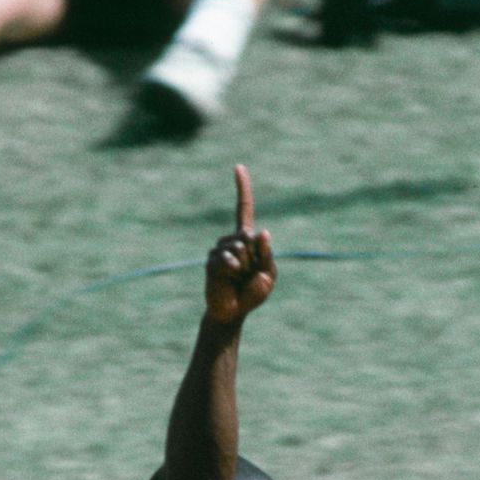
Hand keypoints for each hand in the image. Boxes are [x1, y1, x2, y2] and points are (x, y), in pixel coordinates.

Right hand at [203, 163, 274, 328]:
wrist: (233, 312)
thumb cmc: (252, 292)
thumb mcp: (268, 274)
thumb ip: (267, 254)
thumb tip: (262, 232)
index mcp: (248, 240)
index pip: (243, 209)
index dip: (242, 189)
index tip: (238, 167)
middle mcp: (232, 241)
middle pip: (248, 236)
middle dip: (256, 257)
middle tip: (250, 274)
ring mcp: (220, 250)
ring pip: (239, 247)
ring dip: (246, 265)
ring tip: (240, 279)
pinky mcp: (212, 262)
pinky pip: (227, 259)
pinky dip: (234, 268)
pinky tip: (232, 277)